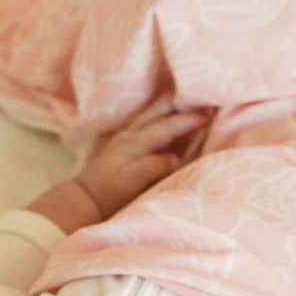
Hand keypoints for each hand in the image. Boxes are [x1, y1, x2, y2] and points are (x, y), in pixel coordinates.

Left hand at [74, 108, 207, 218]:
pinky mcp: (125, 143)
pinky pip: (149, 121)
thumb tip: (175, 158)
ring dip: (173, 105)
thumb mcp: (133, 182)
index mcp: (136, 141)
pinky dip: (163, 115)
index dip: (190, 118)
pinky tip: (170, 115)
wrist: (84, 201)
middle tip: (204, 95)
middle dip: (183, 101)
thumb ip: (155, 166)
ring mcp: (126, 136)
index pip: (168, 124)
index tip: (211, 113)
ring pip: (153, 112)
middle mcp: (131, 133)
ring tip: (192, 99)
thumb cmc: (109, 195)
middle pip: (159, 109)